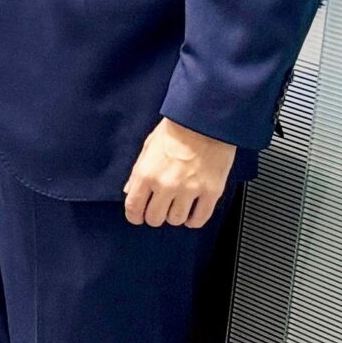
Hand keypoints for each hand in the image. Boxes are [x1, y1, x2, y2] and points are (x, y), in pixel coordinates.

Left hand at [122, 117, 237, 227]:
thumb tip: (130, 191)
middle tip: (159, 209)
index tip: (138, 217)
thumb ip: (137, 173)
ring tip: (177, 207)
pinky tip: (192, 214)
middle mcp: (166, 185)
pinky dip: (194, 221)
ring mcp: (189, 190)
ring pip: (177, 220)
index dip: (134, 216)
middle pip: (155, 218)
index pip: (134, 208)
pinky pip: (200, 218)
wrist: (204, 122)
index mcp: (146, 174)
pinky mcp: (210, 192)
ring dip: (175, 216)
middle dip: (155, 216)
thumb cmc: (176, 130)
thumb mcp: (148, 148)